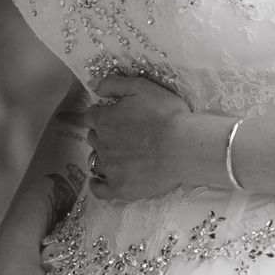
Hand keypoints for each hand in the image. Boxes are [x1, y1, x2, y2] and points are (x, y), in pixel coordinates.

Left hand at [85, 73, 206, 204]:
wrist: (183, 147)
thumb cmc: (167, 115)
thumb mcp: (141, 87)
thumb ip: (114, 84)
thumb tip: (94, 86)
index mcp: (104, 119)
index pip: (91, 116)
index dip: (101, 114)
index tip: (111, 115)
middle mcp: (102, 144)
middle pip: (93, 138)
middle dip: (103, 134)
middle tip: (121, 134)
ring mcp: (110, 167)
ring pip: (97, 160)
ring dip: (104, 156)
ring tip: (119, 155)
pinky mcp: (120, 187)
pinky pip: (99, 190)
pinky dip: (96, 185)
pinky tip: (98, 181)